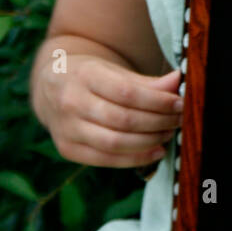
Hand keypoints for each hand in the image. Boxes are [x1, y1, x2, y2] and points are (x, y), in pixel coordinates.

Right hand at [39, 54, 183, 167]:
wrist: (52, 86)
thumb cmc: (91, 76)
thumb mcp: (114, 71)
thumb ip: (146, 81)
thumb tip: (177, 82)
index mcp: (85, 75)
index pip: (127, 93)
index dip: (157, 101)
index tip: (179, 103)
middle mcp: (71, 102)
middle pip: (123, 120)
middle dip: (157, 123)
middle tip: (178, 120)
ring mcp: (66, 128)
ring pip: (114, 143)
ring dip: (148, 142)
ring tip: (168, 134)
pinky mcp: (67, 149)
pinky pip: (105, 159)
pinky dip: (134, 159)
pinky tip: (154, 152)